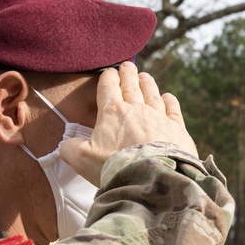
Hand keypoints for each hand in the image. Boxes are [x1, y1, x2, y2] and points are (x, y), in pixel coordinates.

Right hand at [60, 62, 197, 185]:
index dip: (108, 77)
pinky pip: (173, 109)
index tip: (109, 73)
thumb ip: (71, 149)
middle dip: (128, 74)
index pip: (108, 87)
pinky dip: (170, 101)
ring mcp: (159, 117)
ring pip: (152, 93)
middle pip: (131, 85)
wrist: (150, 177)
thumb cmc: (114, 167)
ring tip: (145, 77)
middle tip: (127, 66)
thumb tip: (67, 145)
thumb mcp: (82, 160)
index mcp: (112, 112)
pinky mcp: (177, 129)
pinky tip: (168, 97)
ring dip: (147, 83)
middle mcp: (137, 109)